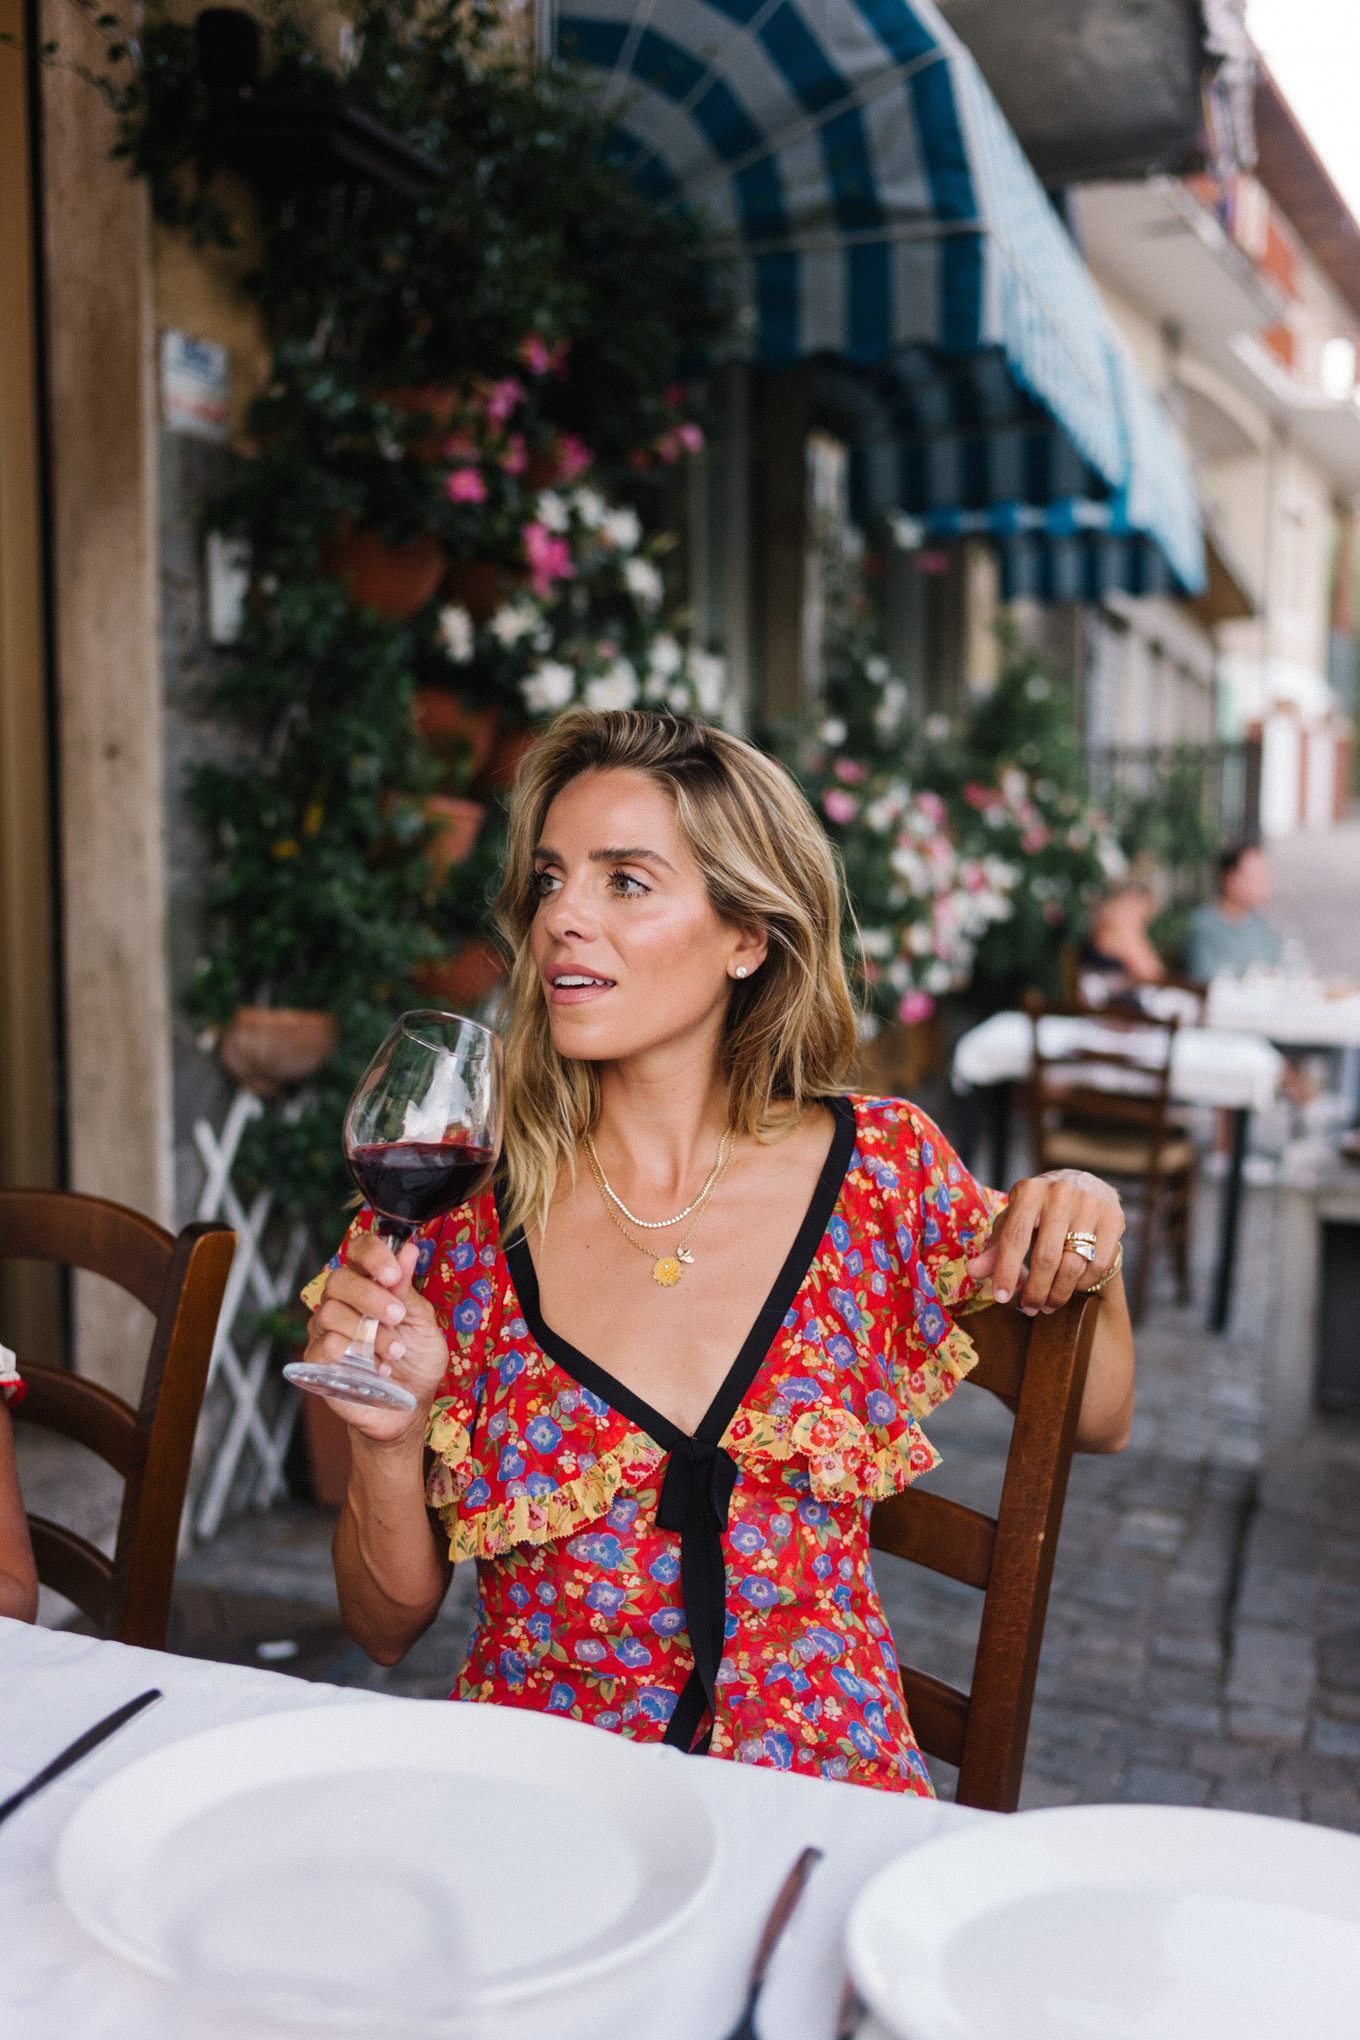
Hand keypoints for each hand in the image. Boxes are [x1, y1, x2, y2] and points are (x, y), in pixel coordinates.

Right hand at [303, 1233, 450, 1445]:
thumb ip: (407, 1288)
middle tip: (396, 1316)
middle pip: (338, 1280)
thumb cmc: (416, 1360)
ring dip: (368, 1331)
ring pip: (329, 1312)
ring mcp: (325, 1331)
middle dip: (370, 1295)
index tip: (392, 1272)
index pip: (357, 1251)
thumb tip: (407, 1248)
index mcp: (369, 1285)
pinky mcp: (317, 1361)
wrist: (410, 1407)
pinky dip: (353, 1354)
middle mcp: (342, 1303)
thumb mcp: (421, 1322)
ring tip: (394, 1352)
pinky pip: (324, 1345)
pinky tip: (377, 1368)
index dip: (371, 1253)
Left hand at [966, 1169, 1123, 1315]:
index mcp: (1029, 1191)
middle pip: (1046, 1257)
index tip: (1002, 1299)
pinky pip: (1097, 1265)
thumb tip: (973, 1272)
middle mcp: (1060, 1193)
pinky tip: (1072, 1287)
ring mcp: (1090, 1204)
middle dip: (1035, 1290)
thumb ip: (995, 1247)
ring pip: (1073, 1264)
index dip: (1006, 1272)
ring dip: (1059, 1293)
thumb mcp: (1013, 1221)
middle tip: (1030, 1308)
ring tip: (1048, 1304)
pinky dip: (1083, 1284)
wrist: (1083, 1186)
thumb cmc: (1039, 1211)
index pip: (1014, 1238)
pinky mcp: (1114, 1217)